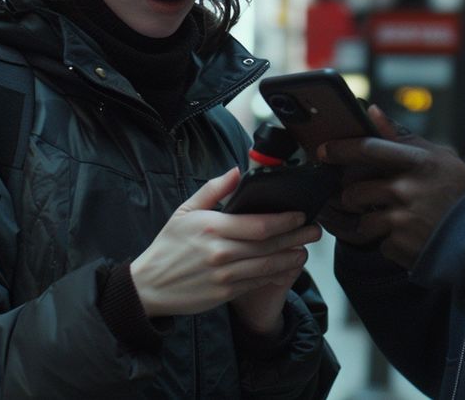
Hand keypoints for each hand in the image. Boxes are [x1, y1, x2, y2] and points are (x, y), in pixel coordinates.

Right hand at [129, 168, 321, 321]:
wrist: (149, 286)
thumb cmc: (168, 246)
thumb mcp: (185, 211)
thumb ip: (213, 189)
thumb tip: (237, 170)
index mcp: (213, 227)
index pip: (259, 224)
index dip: (285, 220)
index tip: (300, 214)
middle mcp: (221, 252)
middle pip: (270, 245)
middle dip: (297, 237)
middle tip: (315, 231)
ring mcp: (224, 275)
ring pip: (268, 266)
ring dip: (292, 258)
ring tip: (306, 250)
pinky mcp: (225, 293)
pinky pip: (258, 282)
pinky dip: (276, 275)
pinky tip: (287, 268)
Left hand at [317, 106, 464, 268]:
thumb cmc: (459, 194)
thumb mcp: (438, 157)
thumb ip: (402, 136)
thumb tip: (372, 111)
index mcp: (418, 163)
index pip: (368, 149)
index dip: (340, 149)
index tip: (323, 151)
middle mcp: (407, 190)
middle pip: (356, 190)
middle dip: (352, 196)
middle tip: (360, 197)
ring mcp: (402, 220)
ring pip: (363, 220)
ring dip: (368, 221)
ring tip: (388, 220)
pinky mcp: (400, 246)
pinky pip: (379, 242)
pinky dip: (388, 241)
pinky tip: (408, 236)